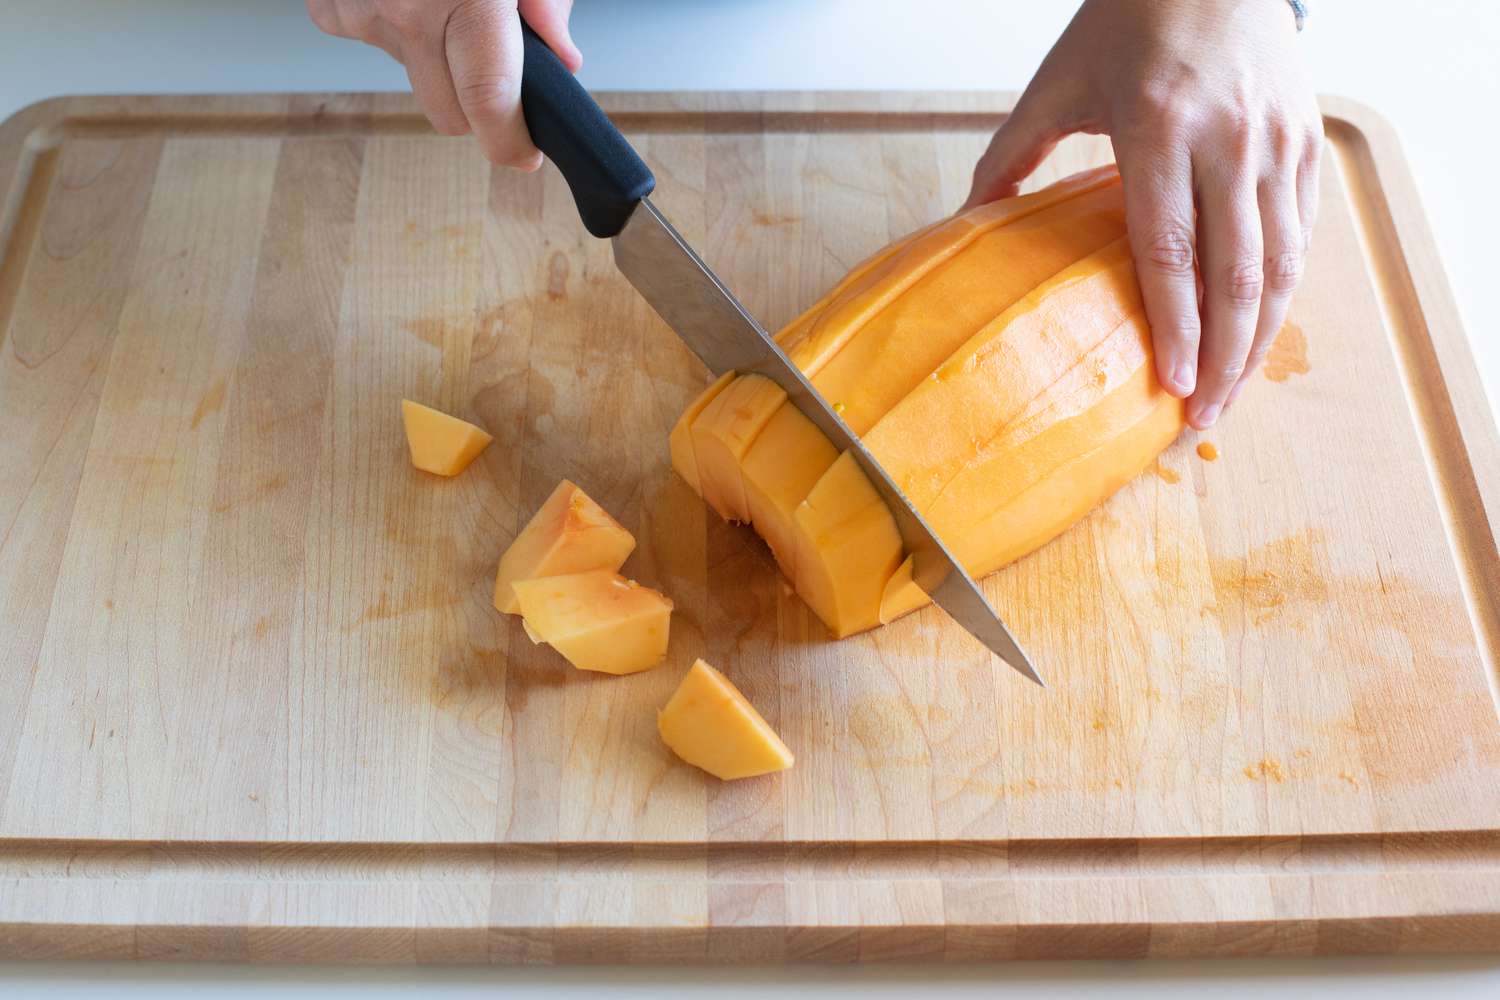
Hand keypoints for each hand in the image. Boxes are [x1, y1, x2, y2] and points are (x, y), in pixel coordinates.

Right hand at [307, 0, 580, 168]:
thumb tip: (562, 56)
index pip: (488, 104)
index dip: (510, 142)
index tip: (524, 152)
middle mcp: (407, 10)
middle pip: (447, 113)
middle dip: (477, 104)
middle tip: (495, 64)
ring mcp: (360, 8)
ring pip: (410, 77)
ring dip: (433, 55)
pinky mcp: (328, 2)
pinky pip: (368, 41)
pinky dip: (391, 24)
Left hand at [964, 0, 1322, 428]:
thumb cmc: (1128, 19)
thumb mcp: (1057, 81)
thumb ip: (1010, 154)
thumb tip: (965, 221)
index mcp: (1159, 128)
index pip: (1171, 251)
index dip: (1176, 327)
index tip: (1173, 387)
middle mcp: (1229, 141)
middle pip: (1236, 275)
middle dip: (1225, 359)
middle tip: (1203, 419)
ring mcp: (1278, 142)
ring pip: (1280, 263)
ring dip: (1260, 340)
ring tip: (1233, 395)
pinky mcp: (1309, 141)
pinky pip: (1302, 232)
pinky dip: (1284, 291)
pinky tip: (1261, 334)